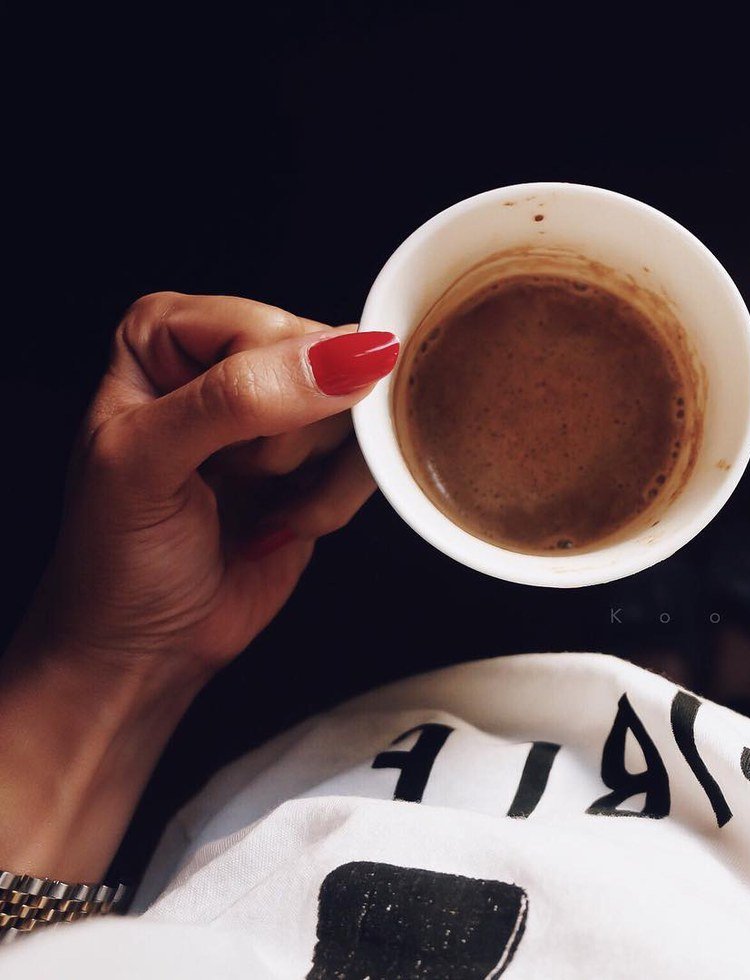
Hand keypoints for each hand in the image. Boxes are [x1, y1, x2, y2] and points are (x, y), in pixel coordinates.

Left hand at [0, 293, 398, 880]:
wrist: (145, 647)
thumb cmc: (117, 558)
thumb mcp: (148, 464)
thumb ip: (236, 398)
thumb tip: (345, 357)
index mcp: (170, 335)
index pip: (268, 323)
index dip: (268, 391)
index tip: (228, 450)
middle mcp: (231, 361)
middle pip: (326, 363)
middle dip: (291, 439)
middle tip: (235, 475)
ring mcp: (282, 412)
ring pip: (357, 411)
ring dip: (313, 475)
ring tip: (254, 499)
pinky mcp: (320, 461)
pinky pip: (368, 457)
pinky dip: (334, 501)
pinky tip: (283, 519)